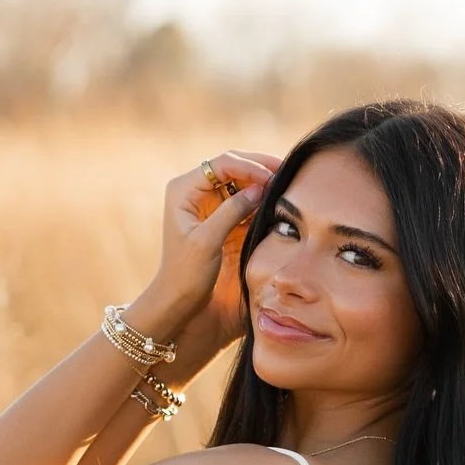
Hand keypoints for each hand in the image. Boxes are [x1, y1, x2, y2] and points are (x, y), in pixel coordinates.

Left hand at [135, 151, 280, 341]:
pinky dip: (258, 197)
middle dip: (259, 166)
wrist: (178, 298)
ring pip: (238, 180)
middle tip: (287, 169)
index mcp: (183, 189)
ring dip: (261, 179)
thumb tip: (259, 188)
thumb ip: (231, 211)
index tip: (272, 178)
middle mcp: (193, 189)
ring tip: (285, 180)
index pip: (221, 165)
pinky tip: (275, 198)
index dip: (249, 166)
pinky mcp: (217, 216)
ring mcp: (205, 201)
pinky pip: (241, 198)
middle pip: (231, 166)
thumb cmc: (186, 273)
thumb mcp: (207, 241)